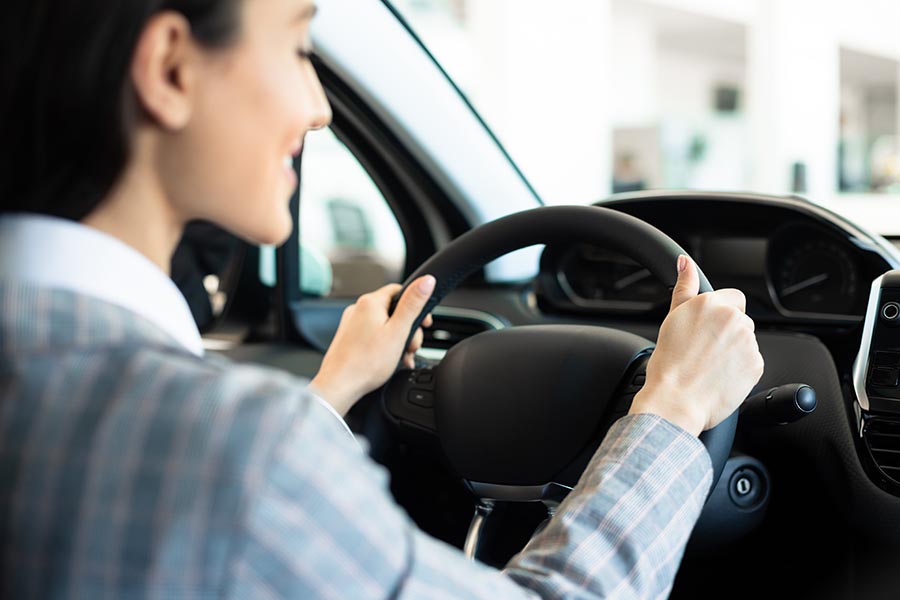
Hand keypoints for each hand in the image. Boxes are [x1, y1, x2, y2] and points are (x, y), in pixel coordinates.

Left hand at [310, 276, 435, 415]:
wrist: (339, 386)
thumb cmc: (366, 363)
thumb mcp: (398, 331)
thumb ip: (413, 304)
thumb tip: (426, 281)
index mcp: (370, 302)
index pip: (400, 291)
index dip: (416, 305)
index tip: (424, 322)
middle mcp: (358, 310)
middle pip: (394, 311)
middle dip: (408, 329)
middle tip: (411, 347)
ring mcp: (352, 325)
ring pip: (385, 326)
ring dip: (399, 341)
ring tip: (402, 358)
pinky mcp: (349, 339)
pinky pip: (373, 336)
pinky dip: (386, 346)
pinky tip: (391, 361)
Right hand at [629, 256, 764, 435]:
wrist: (675, 401)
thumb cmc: (669, 366)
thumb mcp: (672, 319)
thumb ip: (684, 287)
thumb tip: (685, 263)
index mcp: (711, 304)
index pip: (732, 298)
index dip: (719, 315)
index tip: (706, 331)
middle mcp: (733, 318)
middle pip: (740, 320)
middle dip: (727, 333)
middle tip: (703, 352)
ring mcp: (747, 341)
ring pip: (746, 341)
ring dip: (733, 351)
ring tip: (710, 366)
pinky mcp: (756, 363)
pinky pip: (752, 361)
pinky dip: (740, 369)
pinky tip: (720, 377)